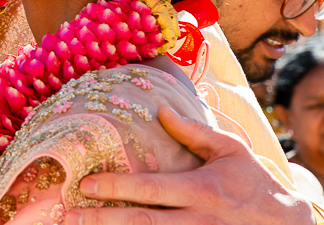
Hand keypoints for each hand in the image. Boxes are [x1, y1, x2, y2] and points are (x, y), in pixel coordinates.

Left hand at [69, 106, 315, 224]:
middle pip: (142, 223)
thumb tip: (160, 109)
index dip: (115, 188)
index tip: (84, 185)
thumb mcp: (230, 150)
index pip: (150, 189)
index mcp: (201, 190)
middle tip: (67, 216)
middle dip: (102, 220)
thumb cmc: (256, 183)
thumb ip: (193, 132)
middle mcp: (198, 220)